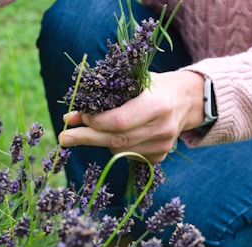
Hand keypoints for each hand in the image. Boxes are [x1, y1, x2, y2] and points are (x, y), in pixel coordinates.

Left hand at [59, 71, 205, 162]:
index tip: (80, 117)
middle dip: (86, 137)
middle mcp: (162, 128)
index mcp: (158, 104)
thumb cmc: (153, 87)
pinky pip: (127, 156)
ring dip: (101, 139)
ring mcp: (163, 146)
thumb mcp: (131, 83)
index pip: (119, 121)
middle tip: (64, 138)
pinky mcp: (159, 156)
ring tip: (98, 127)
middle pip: (115, 140)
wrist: (188, 99)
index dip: (95, 122)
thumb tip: (69, 118)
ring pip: (118, 150)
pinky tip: (120, 134)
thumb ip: (102, 99)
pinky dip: (116, 146)